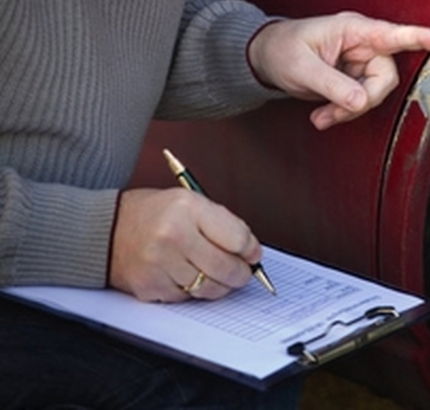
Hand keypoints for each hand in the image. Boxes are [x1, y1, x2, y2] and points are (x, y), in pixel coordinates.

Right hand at [109, 188, 260, 301]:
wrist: (104, 230)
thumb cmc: (152, 215)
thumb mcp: (188, 202)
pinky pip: (187, 298)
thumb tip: (251, 252)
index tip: (253, 254)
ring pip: (209, 288)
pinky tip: (186, 277)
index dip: (251, 250)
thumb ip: (221, 224)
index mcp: (188, 208)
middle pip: (226, 267)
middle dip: (241, 274)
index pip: (237, 238)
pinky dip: (192, 292)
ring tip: (217, 276)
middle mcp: (173, 234)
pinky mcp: (149, 285)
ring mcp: (159, 262)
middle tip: (242, 273)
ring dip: (220, 286)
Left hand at [248, 12, 429, 129]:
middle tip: (336, 112)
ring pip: (373, 94)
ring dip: (348, 111)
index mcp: (353, 30)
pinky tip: (322, 116)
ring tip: (321, 116)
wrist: (267, 59)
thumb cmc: (282, 49)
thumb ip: (333, 85)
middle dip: (363, 100)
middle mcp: (362, 45)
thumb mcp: (303, 68)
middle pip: (385, 77)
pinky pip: (360, 101)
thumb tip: (360, 102)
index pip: (393, 34)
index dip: (420, 38)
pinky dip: (343, 113)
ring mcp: (359, 64)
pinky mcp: (354, 80)